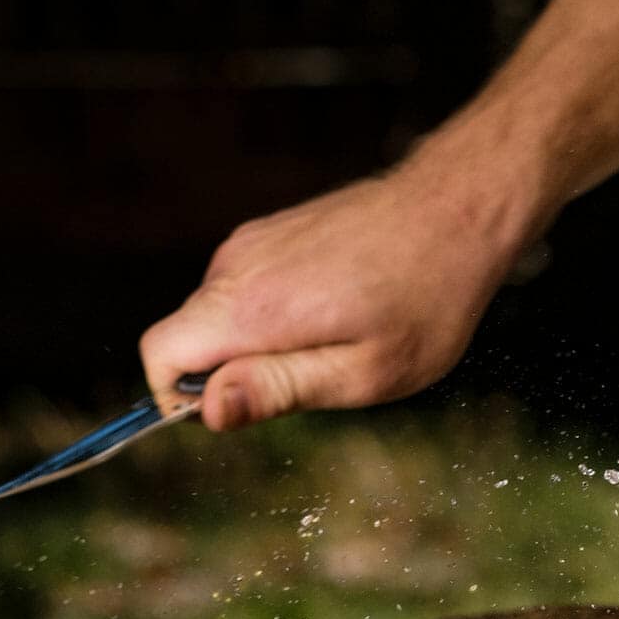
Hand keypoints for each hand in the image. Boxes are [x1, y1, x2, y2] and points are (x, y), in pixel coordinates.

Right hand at [139, 151, 533, 430]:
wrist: (461, 206)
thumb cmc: (427, 298)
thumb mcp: (364, 370)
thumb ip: (277, 389)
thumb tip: (206, 412)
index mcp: (250, 304)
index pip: (157, 355)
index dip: (181, 397)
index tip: (245, 405)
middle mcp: (237, 264)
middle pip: (188, 336)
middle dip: (234, 371)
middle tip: (319, 370)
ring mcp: (254, 240)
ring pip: (221, 313)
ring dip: (262, 341)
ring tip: (343, 334)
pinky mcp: (274, 229)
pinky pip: (248, 286)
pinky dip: (278, 310)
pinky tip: (344, 305)